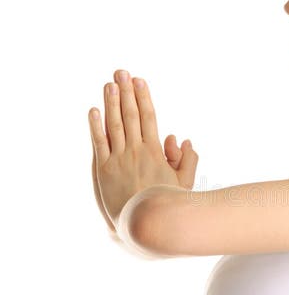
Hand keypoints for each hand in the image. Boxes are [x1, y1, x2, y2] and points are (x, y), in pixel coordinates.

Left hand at [88, 69, 198, 226]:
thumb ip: (187, 159)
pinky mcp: (104, 171)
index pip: (149, 117)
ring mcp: (119, 160)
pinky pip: (99, 143)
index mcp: (155, 151)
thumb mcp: (185, 182)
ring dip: (111, 102)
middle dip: (126, 92)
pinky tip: (94, 111)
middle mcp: (136, 151)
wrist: (147, 222)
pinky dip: (96, 126)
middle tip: (121, 72)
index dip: (143, 97)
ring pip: (114, 125)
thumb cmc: (168, 204)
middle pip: (130, 115)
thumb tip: (182, 139)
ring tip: (109, 84)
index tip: (139, 81)